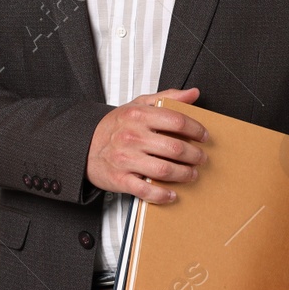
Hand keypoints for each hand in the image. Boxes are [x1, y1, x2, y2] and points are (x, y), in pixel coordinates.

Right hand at [85, 86, 207, 203]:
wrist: (84, 145)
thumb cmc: (115, 126)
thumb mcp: (138, 105)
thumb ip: (167, 97)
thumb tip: (193, 94)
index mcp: (138, 116)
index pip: (176, 121)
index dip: (196, 129)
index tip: (204, 136)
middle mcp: (132, 136)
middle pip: (174, 148)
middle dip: (194, 155)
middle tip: (201, 158)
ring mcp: (125, 159)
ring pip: (164, 170)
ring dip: (184, 174)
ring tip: (192, 174)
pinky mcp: (120, 179)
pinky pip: (146, 191)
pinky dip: (163, 195)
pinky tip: (172, 194)